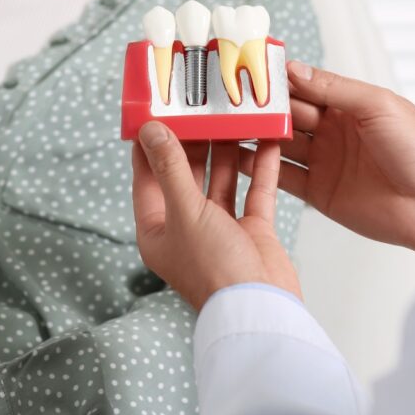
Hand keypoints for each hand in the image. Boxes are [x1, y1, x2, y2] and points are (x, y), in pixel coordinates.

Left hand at [132, 121, 300, 310]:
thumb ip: (171, 168)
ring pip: (221, 179)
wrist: (259, 308)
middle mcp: (186, 226)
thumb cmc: (213, 268)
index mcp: (157, 228)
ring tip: (232, 114)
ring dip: (227, 150)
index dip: (150, 144)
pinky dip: (260, 167)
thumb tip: (152, 131)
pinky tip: (266, 140)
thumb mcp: (185, 211)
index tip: (154, 111)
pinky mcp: (252, 230)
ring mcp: (221, 227)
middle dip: (194, 141)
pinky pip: (254, 191)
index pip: (148, 176)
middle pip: (186, 174)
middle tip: (200, 105)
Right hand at [242, 61, 414, 262]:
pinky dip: (260, 168)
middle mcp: (333, 132)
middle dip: (259, 108)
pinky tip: (238, 158)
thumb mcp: (377, 106)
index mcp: (349, 106)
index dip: (278, 79)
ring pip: (279, 145)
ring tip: (223, 127)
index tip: (247, 69)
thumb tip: (294, 70)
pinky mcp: (319, 193)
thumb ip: (334, 89)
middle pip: (287, 116)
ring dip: (254, 136)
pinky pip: (283, 177)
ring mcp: (324, 162)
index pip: (304, 87)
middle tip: (226, 100)